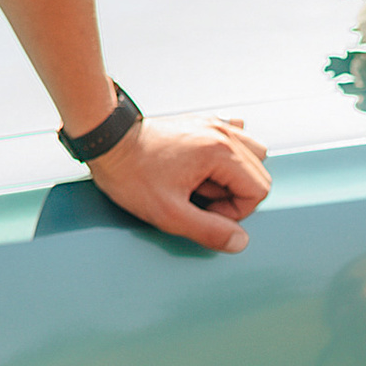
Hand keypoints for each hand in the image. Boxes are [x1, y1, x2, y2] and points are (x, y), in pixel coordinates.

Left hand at [86, 110, 270, 254]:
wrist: (106, 140)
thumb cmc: (131, 174)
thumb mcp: (169, 214)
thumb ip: (209, 231)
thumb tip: (240, 242)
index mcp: (220, 152)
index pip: (259, 190)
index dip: (235, 212)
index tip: (203, 212)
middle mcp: (223, 132)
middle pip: (258, 172)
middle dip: (233, 195)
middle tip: (198, 200)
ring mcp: (212, 124)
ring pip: (251, 153)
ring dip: (233, 176)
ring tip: (201, 184)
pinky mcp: (201, 123)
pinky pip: (234, 135)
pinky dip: (227, 155)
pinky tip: (205, 166)